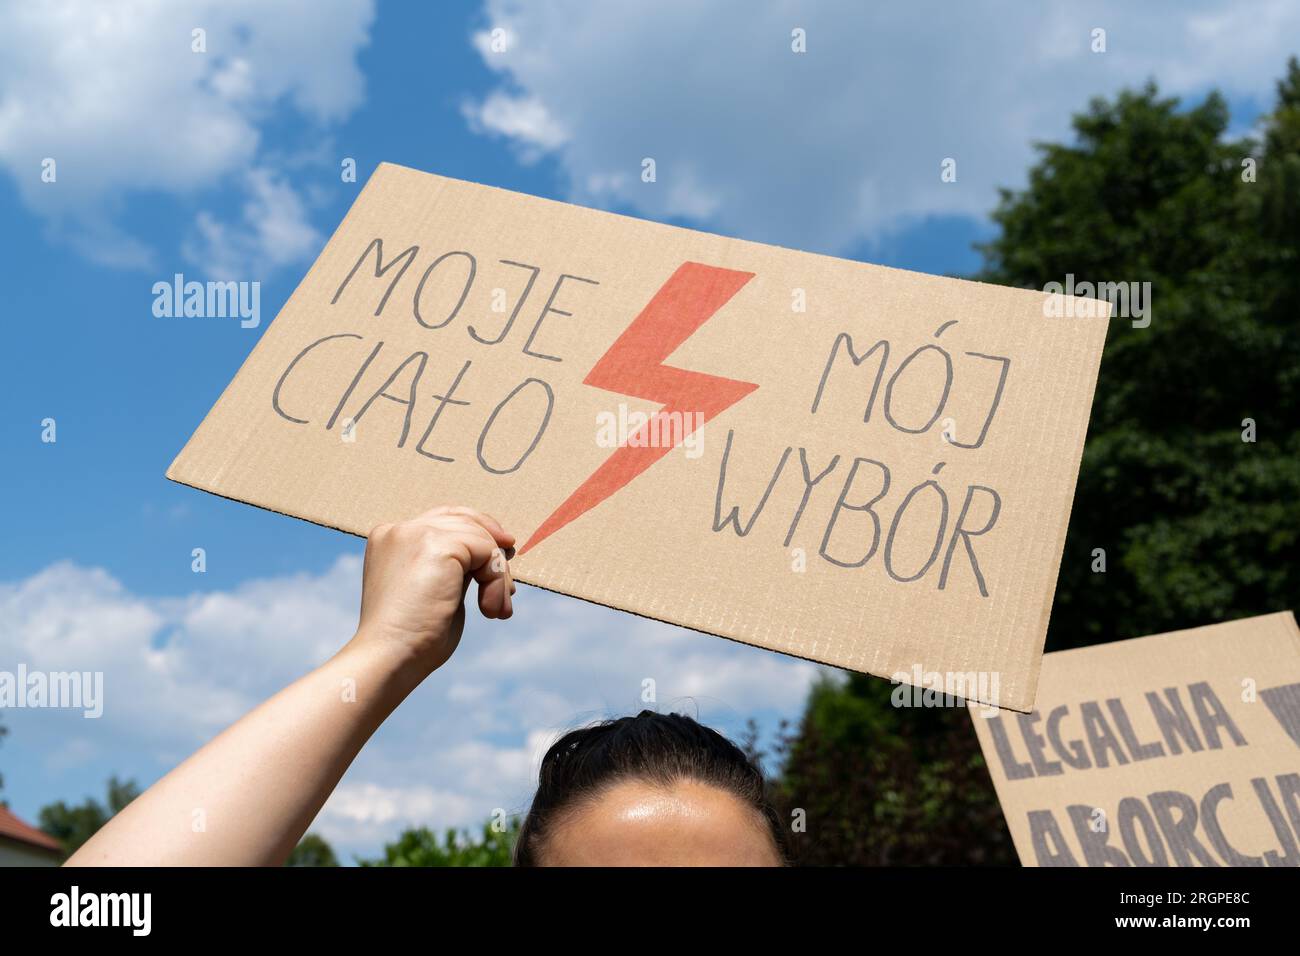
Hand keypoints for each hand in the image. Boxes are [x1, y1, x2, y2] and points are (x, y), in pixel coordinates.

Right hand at [354, 505, 515, 674]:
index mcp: (391, 539)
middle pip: (464, 519)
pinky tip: (489, 611)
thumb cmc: (411, 639)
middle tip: (510, 587)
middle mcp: (400, 529)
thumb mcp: (436, 591)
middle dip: (494, 549)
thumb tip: (494, 554)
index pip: (444, 520)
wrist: (389, 659)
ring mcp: (415, 533)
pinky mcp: (437, 544)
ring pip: (480, 537)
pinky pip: (486, 551)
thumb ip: (455, 567)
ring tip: (496, 610)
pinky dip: (496, 581)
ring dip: (497, 576)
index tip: (502, 561)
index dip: (479, 534)